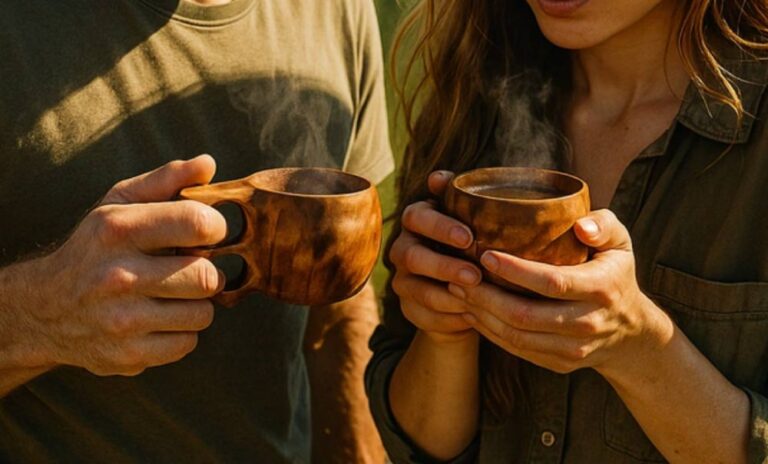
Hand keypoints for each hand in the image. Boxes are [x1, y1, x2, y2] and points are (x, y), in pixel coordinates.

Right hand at [22, 155, 226, 375]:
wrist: (45, 309)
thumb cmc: (96, 248)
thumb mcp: (118, 204)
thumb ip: (165, 180)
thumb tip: (208, 163)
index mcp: (117, 230)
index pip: (198, 222)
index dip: (215, 227)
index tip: (207, 232)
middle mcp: (117, 275)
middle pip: (207, 276)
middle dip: (208, 271)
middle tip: (192, 268)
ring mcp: (121, 320)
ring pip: (203, 313)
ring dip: (197, 304)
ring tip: (173, 294)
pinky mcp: (127, 355)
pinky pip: (187, 343)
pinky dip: (182, 333)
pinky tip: (160, 319)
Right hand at [389, 171, 482, 343]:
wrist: (467, 288)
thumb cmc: (475, 244)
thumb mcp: (475, 220)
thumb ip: (464, 198)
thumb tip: (438, 178)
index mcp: (417, 221)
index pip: (417, 217)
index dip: (439, 227)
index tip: (468, 237)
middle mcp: (403, 248)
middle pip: (413, 256)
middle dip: (444, 266)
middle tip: (475, 275)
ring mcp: (402, 280)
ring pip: (416, 289)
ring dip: (447, 296)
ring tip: (476, 300)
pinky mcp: (408, 308)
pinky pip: (421, 315)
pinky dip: (446, 318)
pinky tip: (469, 318)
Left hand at [449, 209, 672, 374]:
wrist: (631, 333)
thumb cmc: (615, 275)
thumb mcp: (621, 244)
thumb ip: (604, 225)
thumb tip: (580, 225)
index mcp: (601, 288)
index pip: (552, 282)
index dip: (515, 271)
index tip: (485, 255)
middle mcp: (587, 323)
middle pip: (525, 315)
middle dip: (485, 296)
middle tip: (458, 275)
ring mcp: (573, 349)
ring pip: (516, 337)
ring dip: (482, 315)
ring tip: (458, 292)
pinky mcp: (559, 364)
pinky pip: (517, 350)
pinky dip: (490, 332)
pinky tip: (472, 312)